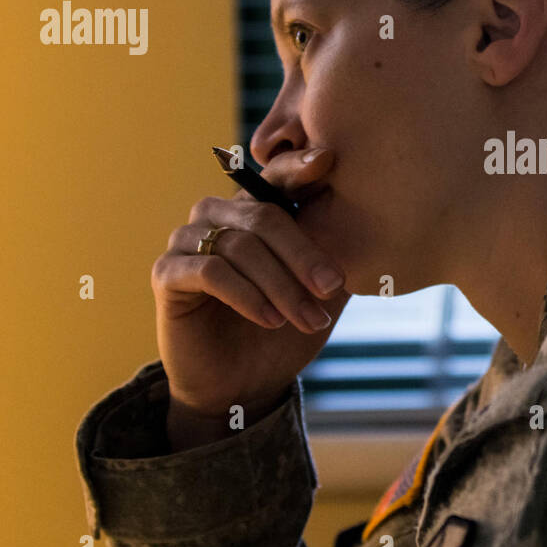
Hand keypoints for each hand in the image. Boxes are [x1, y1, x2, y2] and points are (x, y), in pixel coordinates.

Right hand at [151, 147, 349, 428]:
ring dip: (281, 285)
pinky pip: (210, 272)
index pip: (276, 178)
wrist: (241, 387)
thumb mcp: (320, 294)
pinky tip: (269, 319)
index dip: (299, 166)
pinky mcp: (167, 273)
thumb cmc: (283, 333)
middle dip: (304, 254)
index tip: (326, 160)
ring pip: (241, 246)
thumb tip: (380, 226)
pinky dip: (246, 295)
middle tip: (333, 286)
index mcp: (256, 211)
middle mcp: (218, 215)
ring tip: (308, 318)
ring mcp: (188, 241)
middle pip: (265, 216)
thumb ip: (339, 257)